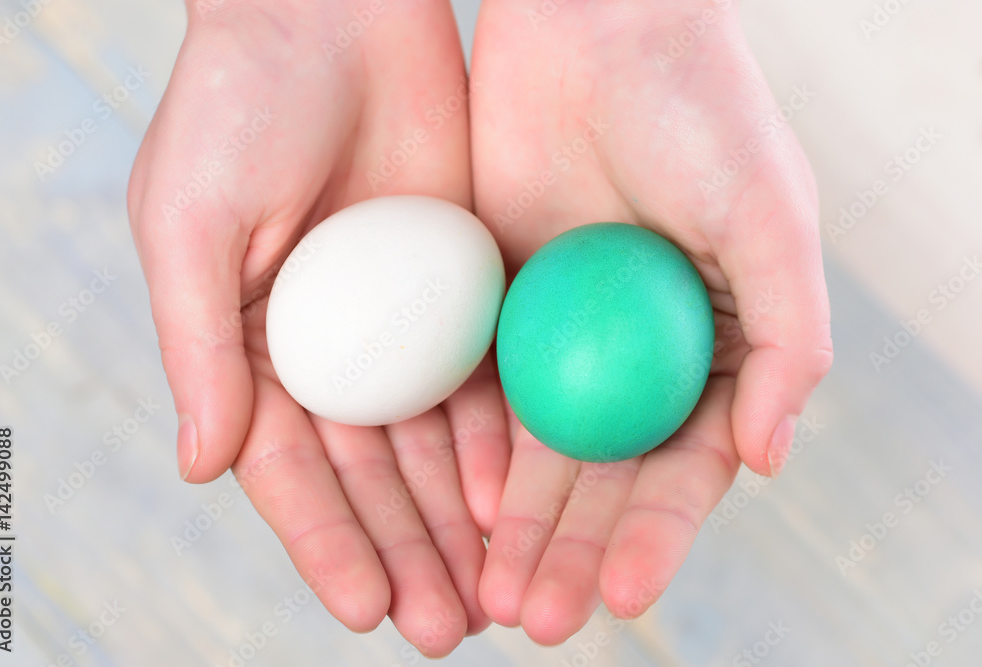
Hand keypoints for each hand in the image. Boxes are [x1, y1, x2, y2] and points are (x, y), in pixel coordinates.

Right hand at [127, 1, 508, 654]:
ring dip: (462, 520)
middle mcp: (330, 349)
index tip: (367, 610)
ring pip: (435, 445)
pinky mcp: (462, 288)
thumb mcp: (191, 223)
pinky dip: (503, 440)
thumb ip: (201, 351)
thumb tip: (205, 470)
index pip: (291, 471)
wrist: (333, 10)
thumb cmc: (237, 104)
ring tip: (495, 590)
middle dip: (407, 554)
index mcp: (254, 348)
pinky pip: (486, 377)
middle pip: (372, 477)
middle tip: (448, 628)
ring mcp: (401, 324)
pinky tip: (525, 496)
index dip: (326, 544)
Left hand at [468, 0, 832, 642]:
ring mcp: (562, 330)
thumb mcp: (767, 216)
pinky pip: (477, 390)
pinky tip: (448, 514)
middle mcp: (635, 351)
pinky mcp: (495, 302)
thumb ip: (788, 338)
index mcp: (713, 345)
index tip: (623, 595)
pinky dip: (465, 454)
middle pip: (604, 474)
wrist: (596, 22)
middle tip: (539, 621)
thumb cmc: (700, 108)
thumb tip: (769, 460)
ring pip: (535, 448)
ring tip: (491, 598)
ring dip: (514, 527)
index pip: (685, 464)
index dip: (658, 534)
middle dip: (574, 551)